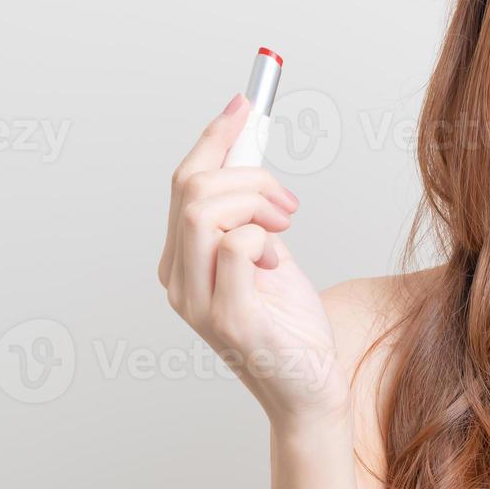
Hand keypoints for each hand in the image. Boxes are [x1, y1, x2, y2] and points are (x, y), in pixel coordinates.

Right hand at [157, 93, 348, 427]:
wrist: (310, 387)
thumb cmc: (291, 323)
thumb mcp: (270, 250)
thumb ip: (252, 207)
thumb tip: (249, 143)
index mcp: (182, 259)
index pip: (184, 181)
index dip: (217, 136)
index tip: (247, 102)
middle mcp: (179, 278)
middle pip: (191, 188)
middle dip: (249, 175)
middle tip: (288, 202)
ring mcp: (197, 301)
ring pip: (204, 209)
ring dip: (257, 203)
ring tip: (285, 228)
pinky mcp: (227, 318)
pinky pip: (237, 245)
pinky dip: (265, 239)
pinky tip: (279, 264)